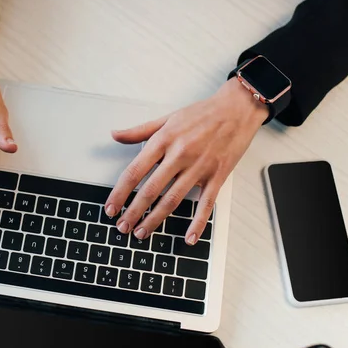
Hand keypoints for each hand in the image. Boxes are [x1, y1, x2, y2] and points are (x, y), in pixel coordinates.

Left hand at [105, 77, 268, 244]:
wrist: (237, 109)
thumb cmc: (202, 114)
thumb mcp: (167, 118)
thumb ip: (139, 131)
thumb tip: (115, 134)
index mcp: (164, 141)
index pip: (135, 171)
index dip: (120, 192)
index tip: (111, 207)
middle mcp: (179, 155)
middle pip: (151, 190)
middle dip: (133, 212)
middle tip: (123, 226)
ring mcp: (199, 167)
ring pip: (173, 200)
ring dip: (155, 219)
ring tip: (142, 232)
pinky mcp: (217, 176)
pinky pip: (205, 204)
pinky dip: (197, 223)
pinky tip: (188, 238)